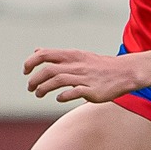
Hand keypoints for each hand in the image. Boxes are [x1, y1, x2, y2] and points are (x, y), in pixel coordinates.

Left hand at [24, 48, 141, 103]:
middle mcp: (76, 65)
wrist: (125, 72)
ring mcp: (84, 78)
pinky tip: (59, 98)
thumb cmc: (99, 66)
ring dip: (43, 89)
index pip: (44, 55)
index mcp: (72, 56)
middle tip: (30, 88)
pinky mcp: (92, 90)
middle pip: (48, 70)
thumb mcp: (78, 56)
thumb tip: (37, 51)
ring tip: (38, 94)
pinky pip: (74, 92)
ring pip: (57, 81)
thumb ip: (56, 55)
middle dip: (34, 80)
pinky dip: (63, 96)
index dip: (30, 62)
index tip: (25, 71)